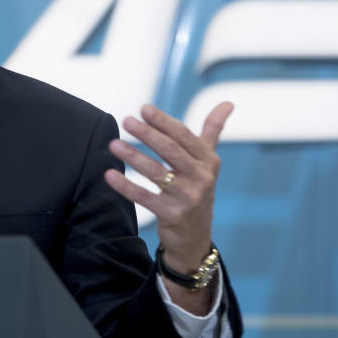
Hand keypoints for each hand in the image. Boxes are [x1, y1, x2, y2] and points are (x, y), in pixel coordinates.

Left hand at [104, 102, 232, 310]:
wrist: (196, 235)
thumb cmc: (197, 188)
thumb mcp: (208, 161)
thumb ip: (213, 130)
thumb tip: (228, 102)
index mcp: (209, 161)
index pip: (184, 135)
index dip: (163, 121)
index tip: (144, 109)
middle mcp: (201, 178)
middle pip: (171, 151)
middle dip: (147, 134)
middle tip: (126, 121)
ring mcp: (188, 198)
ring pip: (156, 173)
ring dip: (133, 156)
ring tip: (114, 144)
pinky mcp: (172, 215)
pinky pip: (144, 197)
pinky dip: (126, 186)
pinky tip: (109, 174)